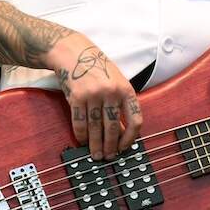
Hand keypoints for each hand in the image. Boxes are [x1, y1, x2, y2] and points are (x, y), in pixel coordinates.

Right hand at [46, 33, 142, 160]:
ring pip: (96, 128)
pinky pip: (80, 122)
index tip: (124, 147)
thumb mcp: (116, 81)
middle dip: (110, 146)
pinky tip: (82, 141)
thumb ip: (121, 103)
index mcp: (126, 89)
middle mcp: (111, 92)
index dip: (130, 138)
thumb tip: (122, 133)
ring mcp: (93, 95)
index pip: (135, 119)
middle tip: (108, 157)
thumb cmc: (97, 67)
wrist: (74, 52)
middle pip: (113, 127)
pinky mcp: (76, 97)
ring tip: (96, 154)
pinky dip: (81, 135)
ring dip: (95, 144)